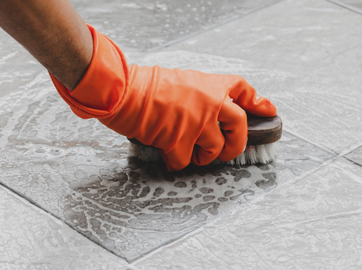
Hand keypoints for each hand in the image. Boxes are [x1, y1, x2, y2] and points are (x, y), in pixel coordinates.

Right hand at [51, 25, 275, 170]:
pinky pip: (185, 160)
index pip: (242, 89)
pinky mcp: (181, 141)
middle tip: (227, 151)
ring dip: (204, 157)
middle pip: (240, 126)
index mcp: (209, 84)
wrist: (125, 91)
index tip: (268, 109)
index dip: (257, 101)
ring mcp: (197, 123)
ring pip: (215, 150)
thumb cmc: (144, 84)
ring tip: (192, 155)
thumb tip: (204, 108)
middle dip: (237, 144)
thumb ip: (196, 93)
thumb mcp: (178, 79)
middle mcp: (209, 103)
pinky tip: (168, 156)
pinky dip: (176, 162)